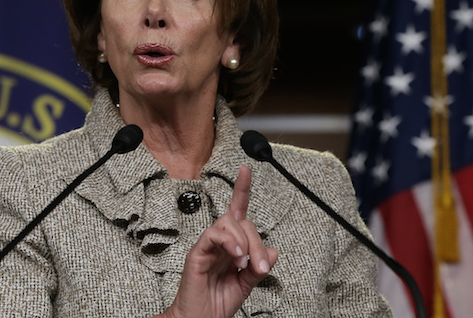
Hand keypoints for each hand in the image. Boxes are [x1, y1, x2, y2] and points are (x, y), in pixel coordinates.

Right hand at [163, 165, 277, 317]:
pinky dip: (228, 241)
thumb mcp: (246, 285)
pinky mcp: (197, 253)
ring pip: (228, 223)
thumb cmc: (217, 304)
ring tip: (244, 264)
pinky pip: (213, 234)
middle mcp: (219, 242)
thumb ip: (259, 268)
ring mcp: (207, 246)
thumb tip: (274, 250)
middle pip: (241, 220)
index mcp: (230, 246)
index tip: (246, 168)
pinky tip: (235, 256)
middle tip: (260, 266)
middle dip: (256, 242)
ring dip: (244, 242)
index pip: (237, 211)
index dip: (242, 189)